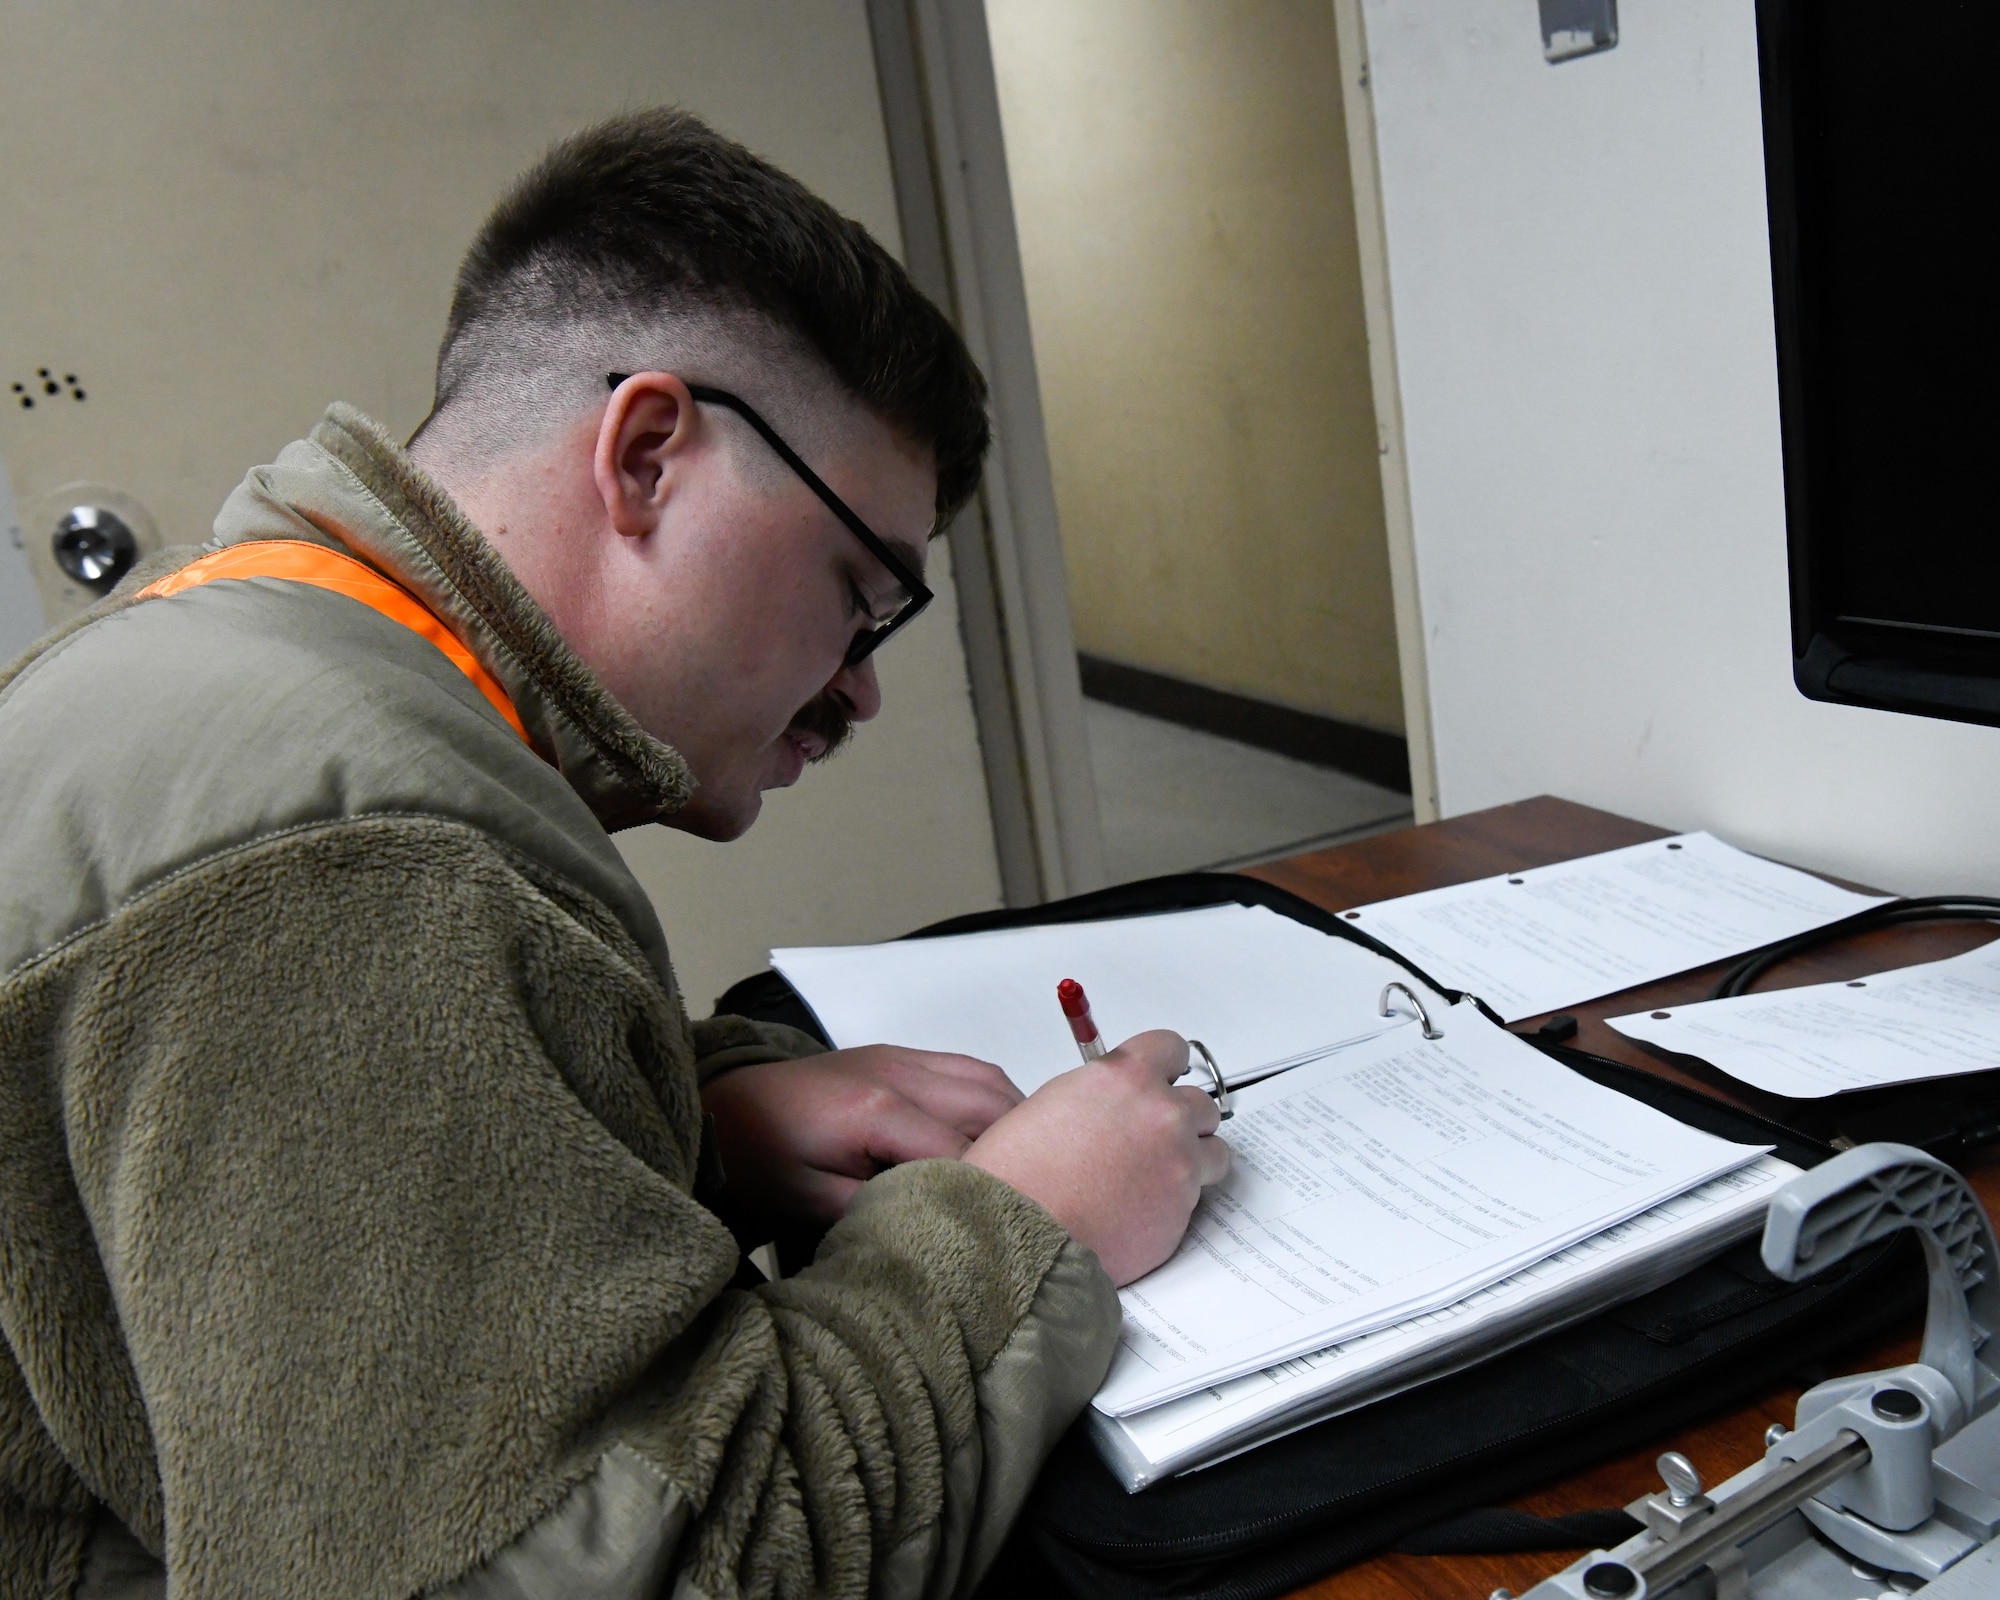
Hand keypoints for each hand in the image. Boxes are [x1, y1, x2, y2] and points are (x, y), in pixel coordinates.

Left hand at [701, 1045, 1022, 1235]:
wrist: (723, 1107)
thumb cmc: (762, 1162)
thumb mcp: (813, 1205)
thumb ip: (883, 1211)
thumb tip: (943, 1223)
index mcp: (878, 1112)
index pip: (963, 1152)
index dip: (989, 1190)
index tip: (1007, 1226)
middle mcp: (901, 1073)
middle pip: (992, 1107)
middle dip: (1019, 1152)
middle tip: (1032, 1197)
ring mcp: (902, 1057)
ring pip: (989, 1080)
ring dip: (1015, 1121)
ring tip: (1023, 1168)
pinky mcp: (898, 1055)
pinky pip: (968, 1068)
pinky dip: (994, 1100)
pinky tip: (996, 1134)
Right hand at [963, 1030, 1230, 1284]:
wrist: (1019, 1234)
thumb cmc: (1020, 1175)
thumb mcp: (1054, 1102)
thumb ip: (1101, 1093)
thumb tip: (1119, 1103)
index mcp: (1126, 1077)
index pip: (1172, 1050)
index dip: (1165, 1068)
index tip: (1164, 1079)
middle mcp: (1161, 1114)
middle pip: (1201, 1105)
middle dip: (1180, 1120)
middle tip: (1152, 1138)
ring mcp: (1179, 1163)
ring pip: (1212, 1153)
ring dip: (1191, 1161)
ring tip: (1153, 1178)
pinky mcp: (1184, 1211)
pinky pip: (1195, 1199)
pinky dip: (1174, 1203)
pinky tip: (1138, 1209)